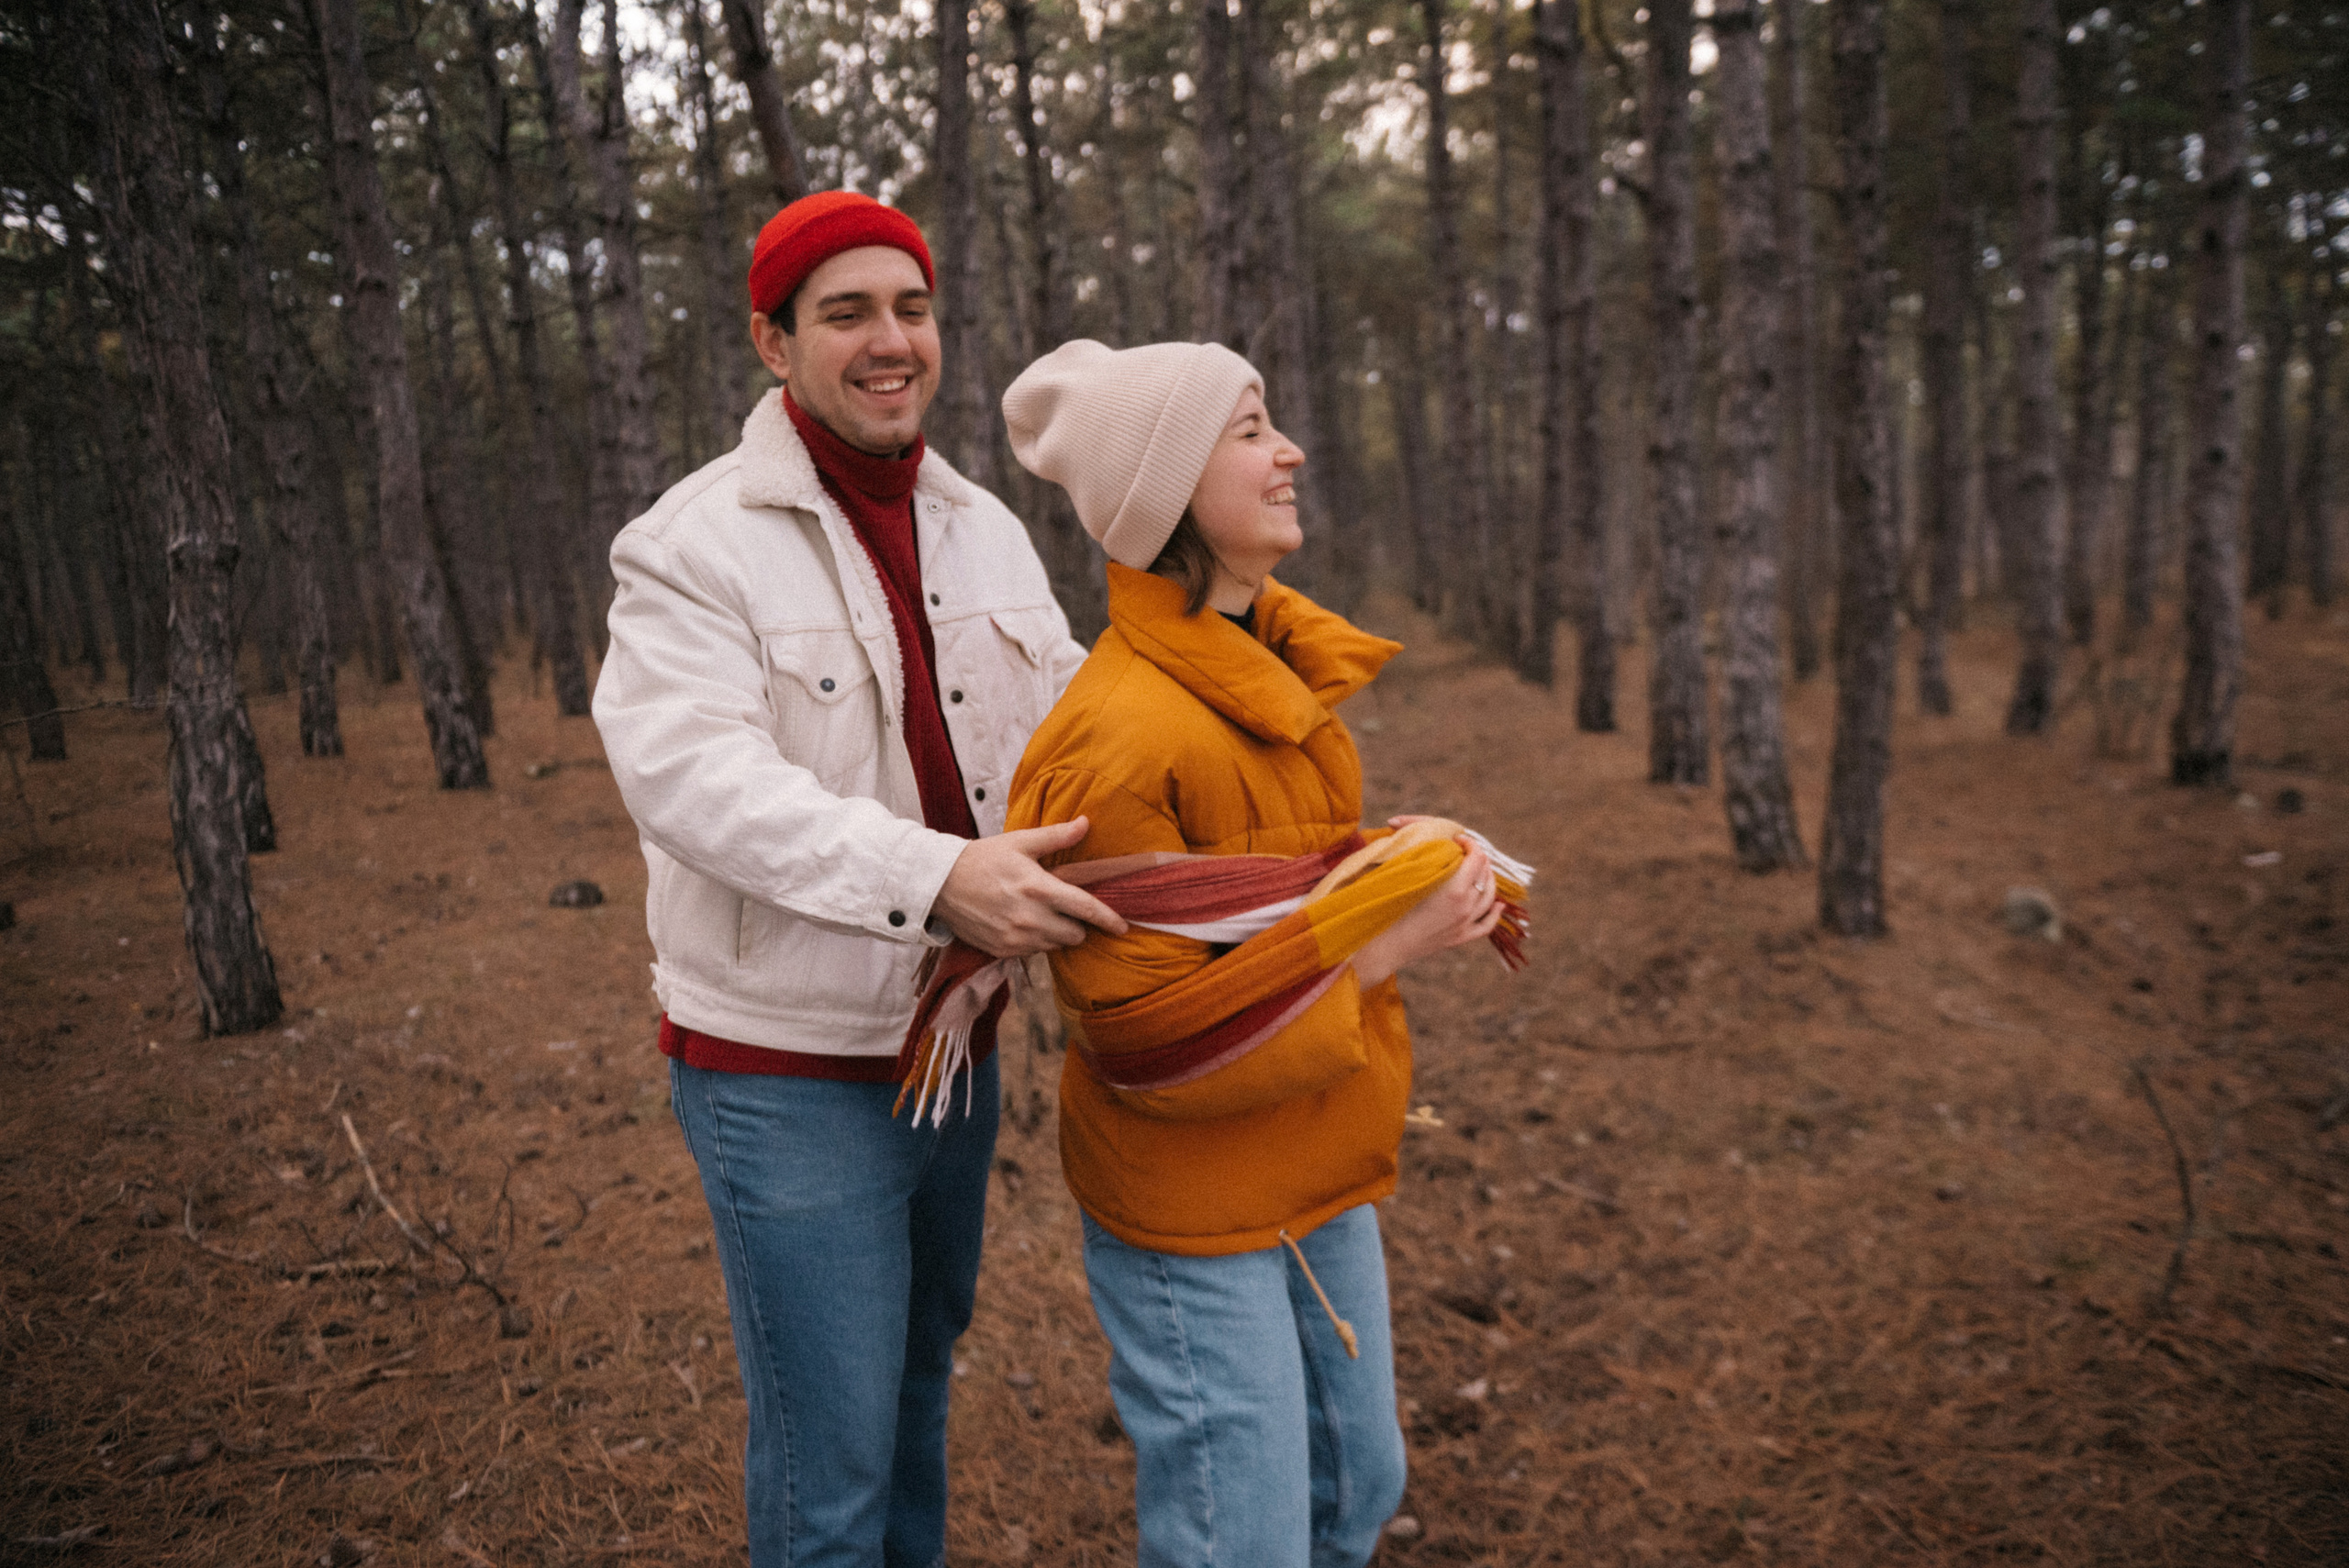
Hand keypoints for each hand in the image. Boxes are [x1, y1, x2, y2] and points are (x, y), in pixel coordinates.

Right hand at [930, 818, 1129, 957]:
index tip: (1123, 926)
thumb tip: (1086, 823)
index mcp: (1039, 888)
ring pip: (1056, 946)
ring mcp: (1016, 938)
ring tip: (1041, 914)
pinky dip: (1036, 941)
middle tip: (1065, 908)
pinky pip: (1034, 953)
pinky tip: (1023, 923)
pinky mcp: (1002, 950)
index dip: (1108, 919)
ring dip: (1057, 934)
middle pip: (1075, 935)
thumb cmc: (982, 858)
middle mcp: (1031, 918)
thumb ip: (1056, 836)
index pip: (1085, 909)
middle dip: (1077, 924)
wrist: (939, 884)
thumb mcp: (1020, 842)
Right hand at [1350, 840, 1502, 988]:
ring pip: (1490, 896)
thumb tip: (1432, 836)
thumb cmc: (1390, 906)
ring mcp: (1465, 923)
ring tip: (1481, 869)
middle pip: (1484, 873)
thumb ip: (1425, 855)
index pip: (1476, 857)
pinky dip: (1494, 912)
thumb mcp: (1408, 876)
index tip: (1458, 839)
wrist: (1385, 944)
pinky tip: (1498, 905)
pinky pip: (1486, 924)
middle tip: (1465, 850)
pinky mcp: (1460, 938)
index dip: (1469, 843)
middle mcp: (1465, 905)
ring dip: (1488, 878)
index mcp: (1454, 888)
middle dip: (1477, 857)